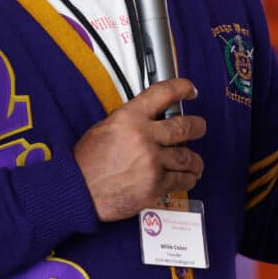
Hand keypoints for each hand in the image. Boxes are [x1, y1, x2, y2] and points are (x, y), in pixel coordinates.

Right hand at [74, 78, 206, 221]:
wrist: (78, 190)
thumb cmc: (87, 162)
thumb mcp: (106, 127)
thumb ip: (132, 120)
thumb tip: (152, 117)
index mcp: (130, 118)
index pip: (164, 93)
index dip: (182, 88)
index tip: (190, 90)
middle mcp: (144, 138)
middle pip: (185, 127)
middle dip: (198, 127)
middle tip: (199, 128)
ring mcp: (151, 163)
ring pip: (188, 157)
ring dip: (194, 159)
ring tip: (195, 161)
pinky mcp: (154, 186)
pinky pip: (181, 180)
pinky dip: (187, 179)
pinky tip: (187, 177)